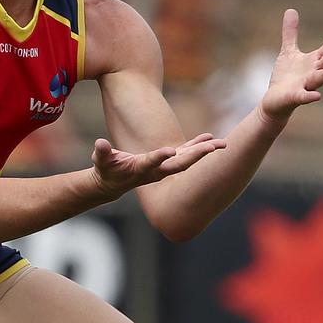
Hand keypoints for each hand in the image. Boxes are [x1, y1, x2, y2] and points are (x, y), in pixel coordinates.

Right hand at [89, 133, 226, 198]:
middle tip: (214, 148)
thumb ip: (102, 153)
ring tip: (222, 143)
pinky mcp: (166, 162)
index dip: (160, 157)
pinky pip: (185, 153)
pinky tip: (210, 138)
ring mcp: (163, 167)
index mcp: (140, 168)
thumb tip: (100, 144)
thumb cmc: (106, 170)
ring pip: (187, 158)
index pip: (152, 163)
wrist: (113, 184)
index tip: (171, 151)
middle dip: (197, 156)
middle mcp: (156, 170)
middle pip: (180, 163)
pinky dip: (197, 145)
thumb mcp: (102, 161)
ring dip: (204, 151)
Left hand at [260, 8, 322, 124]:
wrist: (274, 102)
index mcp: (314, 61)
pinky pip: (304, 97)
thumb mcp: (288, 51)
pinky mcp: (295, 97)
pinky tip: (317, 96)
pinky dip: (310, 96)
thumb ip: (291, 33)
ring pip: (320, 79)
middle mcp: (314, 72)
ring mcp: (306, 86)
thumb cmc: (285, 78)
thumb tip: (290, 10)